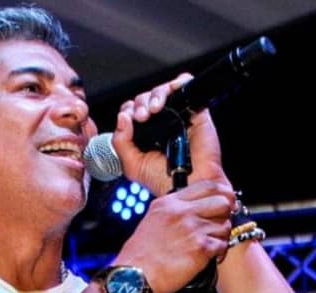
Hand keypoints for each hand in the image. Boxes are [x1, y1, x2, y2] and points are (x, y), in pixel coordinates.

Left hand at [110, 73, 230, 194]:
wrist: (189, 185)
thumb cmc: (164, 180)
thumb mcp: (132, 165)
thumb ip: (121, 142)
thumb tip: (122, 117)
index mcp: (144, 134)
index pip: (131, 111)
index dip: (127, 112)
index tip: (128, 121)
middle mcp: (160, 123)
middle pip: (144, 99)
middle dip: (139, 104)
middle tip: (141, 117)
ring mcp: (177, 116)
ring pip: (162, 90)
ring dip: (153, 96)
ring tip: (152, 110)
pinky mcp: (195, 111)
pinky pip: (186, 85)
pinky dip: (175, 84)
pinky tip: (166, 102)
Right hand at [112, 179, 233, 292]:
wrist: (134, 275)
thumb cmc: (140, 254)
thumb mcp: (152, 219)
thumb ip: (172, 210)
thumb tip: (192, 208)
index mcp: (170, 203)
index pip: (207, 186)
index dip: (220, 194)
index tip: (222, 201)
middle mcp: (182, 212)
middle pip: (222, 202)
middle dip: (225, 214)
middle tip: (219, 223)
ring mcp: (193, 229)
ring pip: (225, 225)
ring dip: (221, 236)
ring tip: (211, 244)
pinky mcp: (201, 248)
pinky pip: (222, 245)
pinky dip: (218, 252)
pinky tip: (209, 256)